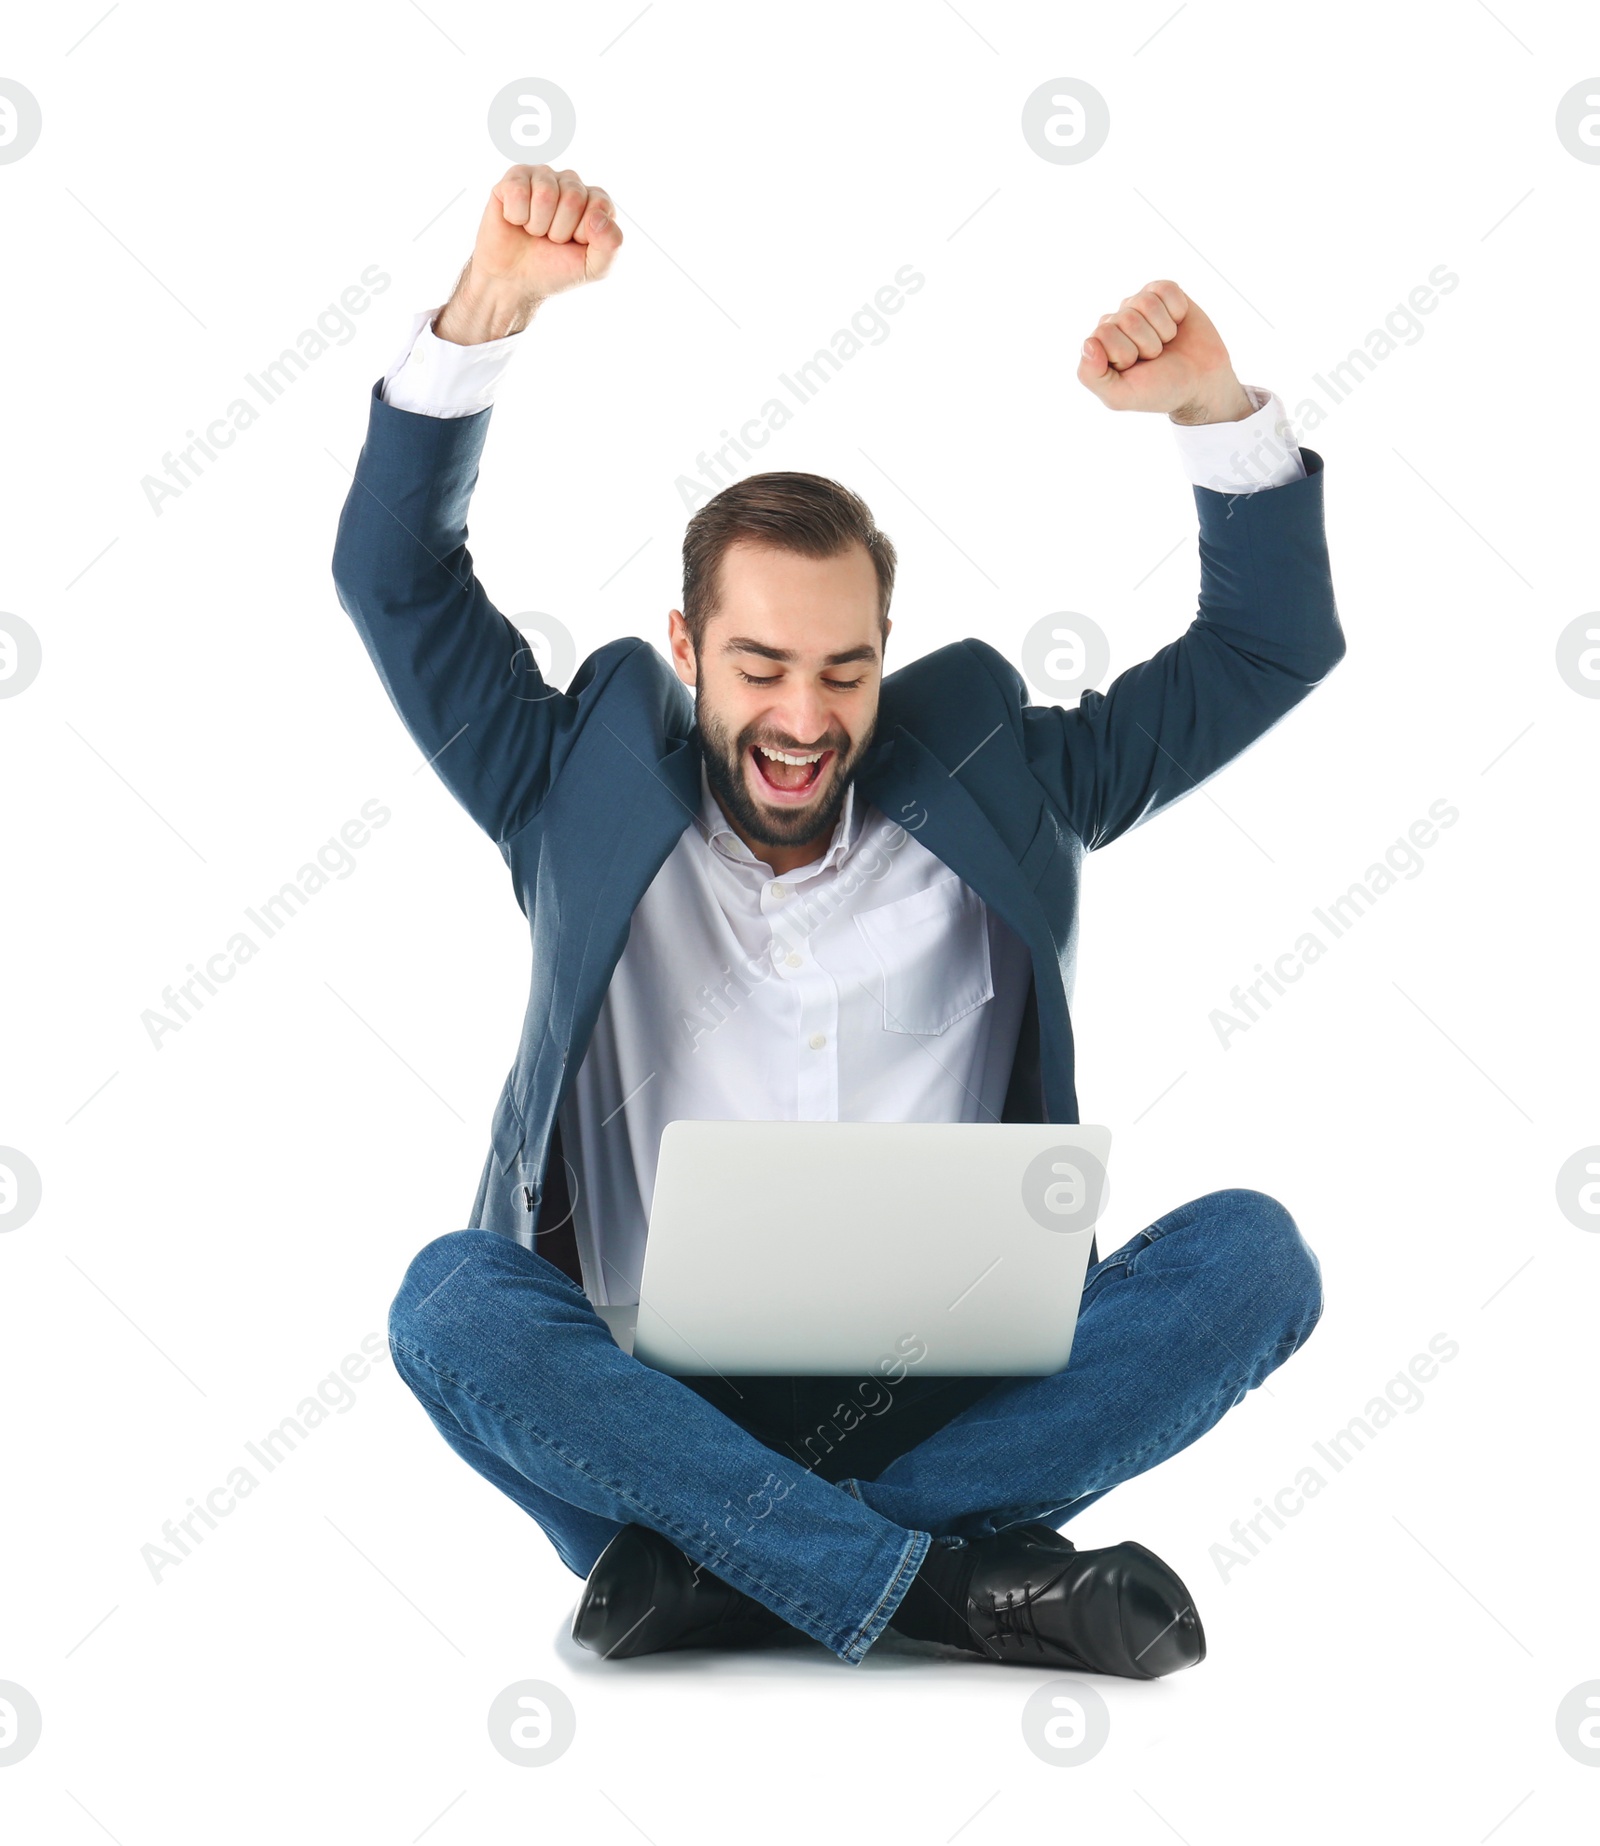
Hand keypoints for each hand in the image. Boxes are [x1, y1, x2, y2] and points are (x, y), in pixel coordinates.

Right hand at [434, 164, 623, 344]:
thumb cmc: (556, 269)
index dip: (583, 233)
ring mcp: (543, 177)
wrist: (516, 280)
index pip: (599, 205)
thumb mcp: (595, 267)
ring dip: (537, 225)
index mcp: (596, 201)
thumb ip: (611, 244)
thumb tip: (599, 217)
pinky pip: (518, 191)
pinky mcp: (514, 178)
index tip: (574, 243)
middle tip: (550, 239)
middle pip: (573, 197)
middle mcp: (571, 183)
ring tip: (534, 231)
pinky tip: (516, 221)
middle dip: (559, 231)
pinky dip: (516, 216)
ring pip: (545, 194)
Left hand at [1076, 282, 1252, 424]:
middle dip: (1148, 344)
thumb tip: (1088, 343)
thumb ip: (1091, 376)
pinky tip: (1177, 324)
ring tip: (1166, 343)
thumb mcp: (1120, 396)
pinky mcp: (1164, 293)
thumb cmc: (1158, 390)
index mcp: (1100, 343)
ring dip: (1164, 330)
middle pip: (1127, 319)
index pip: (1104, 334)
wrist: (1200, 383)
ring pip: (1147, 303)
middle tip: (1155, 357)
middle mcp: (1117, 320)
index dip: (1126, 354)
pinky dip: (1178, 311)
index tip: (1136, 367)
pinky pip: (1167, 290)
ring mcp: (1140, 305)